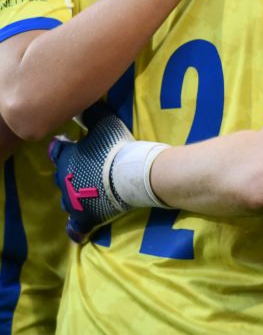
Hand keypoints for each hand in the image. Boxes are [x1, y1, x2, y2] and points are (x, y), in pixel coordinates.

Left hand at [48, 109, 134, 242]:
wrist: (131, 175)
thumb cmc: (116, 147)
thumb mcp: (105, 122)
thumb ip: (91, 114)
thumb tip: (80, 107)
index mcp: (65, 158)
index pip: (57, 150)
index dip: (64, 146)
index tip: (72, 142)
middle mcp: (64, 181)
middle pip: (62, 176)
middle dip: (72, 171)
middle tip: (89, 166)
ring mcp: (73, 202)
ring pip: (68, 200)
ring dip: (76, 195)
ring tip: (90, 191)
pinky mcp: (85, 218)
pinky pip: (76, 227)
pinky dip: (76, 228)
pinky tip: (78, 230)